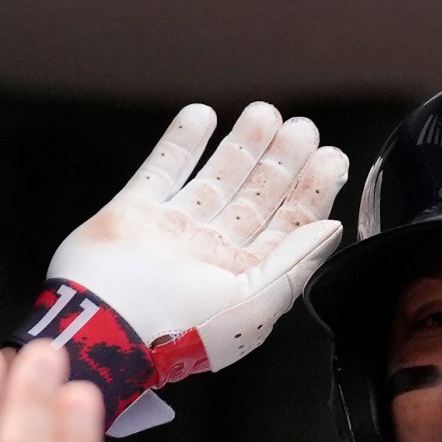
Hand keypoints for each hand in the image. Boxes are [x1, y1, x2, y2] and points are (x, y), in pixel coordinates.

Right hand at [47, 102, 348, 379]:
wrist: (110, 325)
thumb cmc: (183, 329)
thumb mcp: (256, 303)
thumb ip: (295, 262)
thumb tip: (332, 229)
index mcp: (245, 279)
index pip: (288, 228)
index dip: (311, 192)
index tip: (331, 158)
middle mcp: (212, 254)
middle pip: (255, 198)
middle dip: (281, 162)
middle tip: (302, 128)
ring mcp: (174, 230)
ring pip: (215, 178)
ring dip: (241, 146)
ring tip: (264, 113)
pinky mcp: (135, 212)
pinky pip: (163, 168)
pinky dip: (182, 142)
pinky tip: (202, 116)